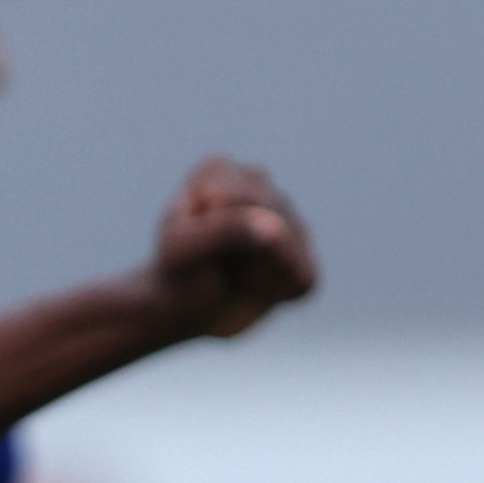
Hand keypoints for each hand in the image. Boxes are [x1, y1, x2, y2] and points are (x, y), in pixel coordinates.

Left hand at [143, 158, 316, 339]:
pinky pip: (304, 278)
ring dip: (255, 279)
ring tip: (233, 273)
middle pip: (271, 226)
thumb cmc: (179, 273)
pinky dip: (276, 293)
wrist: (186, 311)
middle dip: (238, 258)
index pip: (234, 202)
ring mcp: (286, 214)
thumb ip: (223, 232)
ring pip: (288, 256)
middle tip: (213, 263)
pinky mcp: (304, 251)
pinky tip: (255, 285)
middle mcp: (257, 182)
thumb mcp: (183, 252)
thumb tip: (276, 227)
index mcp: (217, 171)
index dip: (214, 235)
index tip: (191, 244)